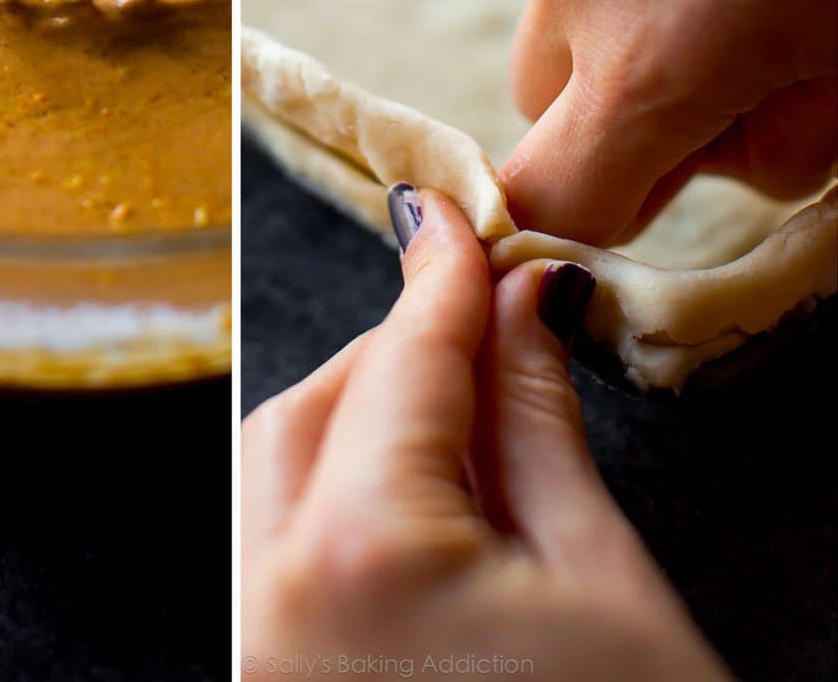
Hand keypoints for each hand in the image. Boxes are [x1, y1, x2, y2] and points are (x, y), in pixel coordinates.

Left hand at [242, 189, 729, 680]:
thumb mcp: (602, 579)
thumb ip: (535, 419)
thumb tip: (523, 300)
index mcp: (360, 559)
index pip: (403, 362)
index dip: (442, 276)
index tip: (455, 216)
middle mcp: (266, 602)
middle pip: (316, 402)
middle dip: (399, 351)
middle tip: (487, 325)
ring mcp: (249, 650)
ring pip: (277, 462)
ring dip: (361, 413)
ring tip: (463, 412)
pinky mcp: (258, 678)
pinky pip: (272, 538)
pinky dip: (335, 486)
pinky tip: (416, 490)